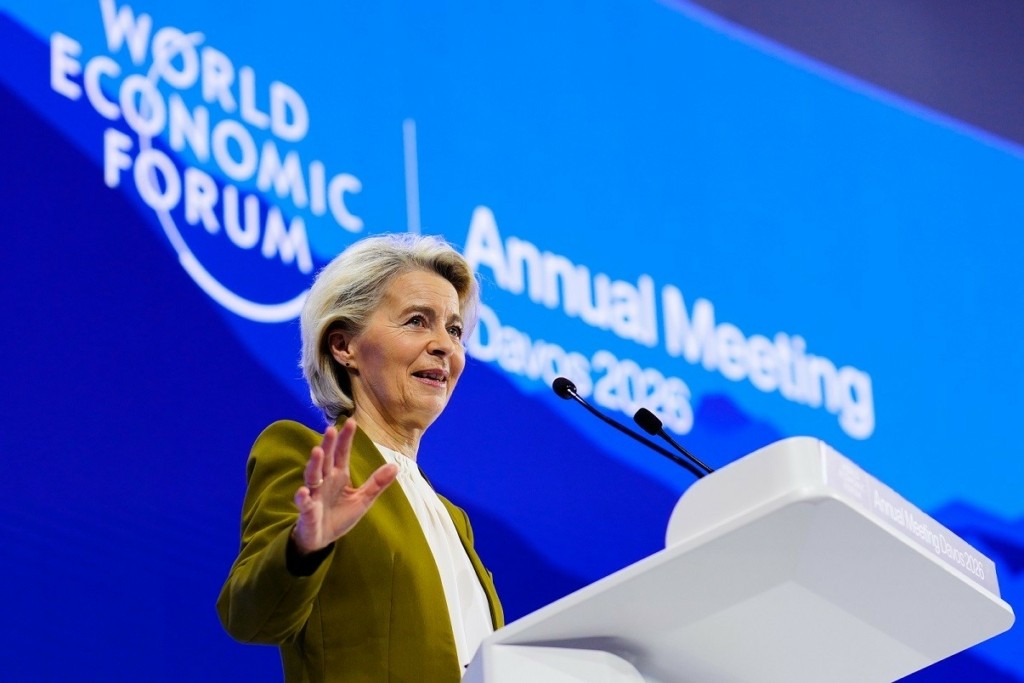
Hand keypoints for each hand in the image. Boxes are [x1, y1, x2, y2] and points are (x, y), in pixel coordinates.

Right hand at [291, 419, 397, 554]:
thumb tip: (395, 467)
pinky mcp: (307, 511)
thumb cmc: (340, 516)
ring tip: (317, 451)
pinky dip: (303, 497)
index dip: (346, 439)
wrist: (321, 539)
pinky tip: (304, 491)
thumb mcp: (362, 500)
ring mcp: (314, 495)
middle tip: (331, 429)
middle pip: (326, 459)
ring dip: (314, 464)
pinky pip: (304, 503)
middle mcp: (325, 481)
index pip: (342, 454)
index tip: (351, 422)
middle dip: (328, 444)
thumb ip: (376, 484)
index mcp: (339, 476)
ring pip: (312, 476)